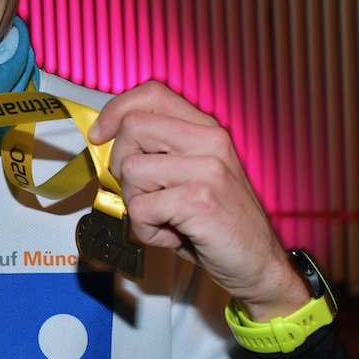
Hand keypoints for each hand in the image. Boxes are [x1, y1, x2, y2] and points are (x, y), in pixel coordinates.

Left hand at [88, 82, 307, 320]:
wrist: (259, 264)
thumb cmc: (217, 223)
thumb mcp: (190, 176)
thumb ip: (158, 153)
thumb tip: (105, 141)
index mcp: (206, 129)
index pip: (152, 93)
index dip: (116, 110)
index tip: (100, 136)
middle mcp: (209, 140)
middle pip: (132, 128)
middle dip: (120, 165)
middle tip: (143, 193)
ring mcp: (207, 168)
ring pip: (131, 170)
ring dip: (135, 203)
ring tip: (163, 218)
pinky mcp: (199, 199)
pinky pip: (140, 208)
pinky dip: (145, 230)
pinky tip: (171, 234)